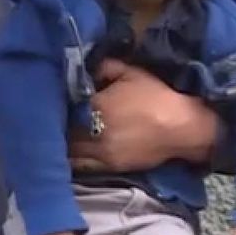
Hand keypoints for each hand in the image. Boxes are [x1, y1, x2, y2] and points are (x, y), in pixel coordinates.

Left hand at [68, 60, 218, 173]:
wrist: (183, 127)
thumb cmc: (157, 97)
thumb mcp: (131, 73)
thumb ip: (104, 67)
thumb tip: (85, 69)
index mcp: (97, 106)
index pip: (65, 107)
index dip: (58, 105)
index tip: (54, 101)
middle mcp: (94, 131)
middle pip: (62, 131)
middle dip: (57, 125)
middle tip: (52, 120)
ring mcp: (101, 152)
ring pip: (69, 151)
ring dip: (62, 143)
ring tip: (58, 136)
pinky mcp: (110, 167)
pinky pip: (81, 166)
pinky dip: (72, 159)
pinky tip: (69, 152)